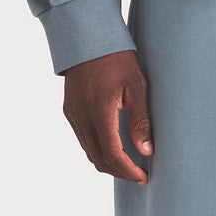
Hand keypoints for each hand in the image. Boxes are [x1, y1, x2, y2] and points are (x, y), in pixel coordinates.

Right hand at [63, 49, 152, 181]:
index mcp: (100, 111)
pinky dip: (97, 148)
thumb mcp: (137, 86)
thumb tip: (146, 151)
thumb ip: (141, 120)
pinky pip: (82, 138)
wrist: (88, 37)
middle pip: (98, 158)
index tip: (143, 177)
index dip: (128, 171)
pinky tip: (112, 145)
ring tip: (128, 163)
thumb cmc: (117, 58)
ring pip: (88, 151)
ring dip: (107, 162)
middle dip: (118, 171)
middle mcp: (82, 116)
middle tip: (138, 174)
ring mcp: (73, 114)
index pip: (112, 154)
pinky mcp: (69, 110)